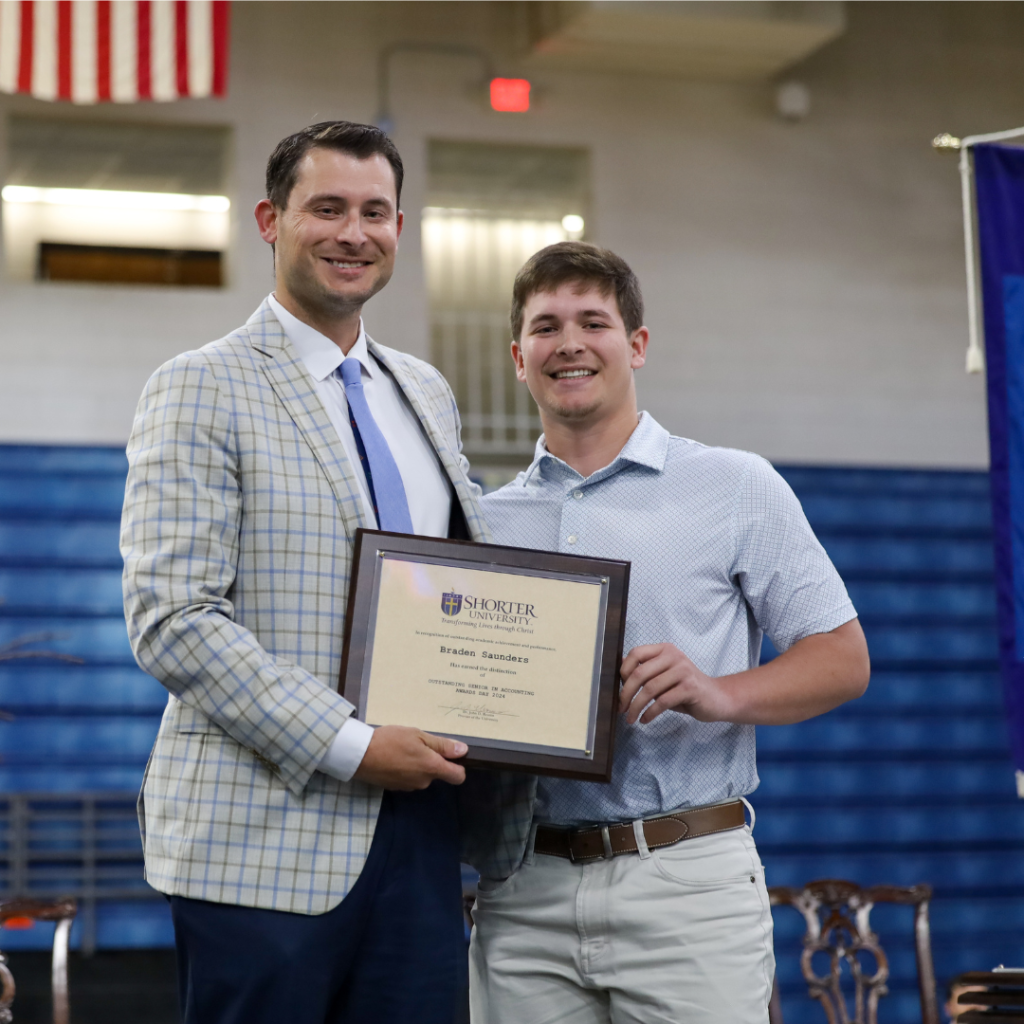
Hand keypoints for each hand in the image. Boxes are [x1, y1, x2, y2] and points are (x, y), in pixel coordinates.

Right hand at [353, 725, 467, 789]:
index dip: (458, 766)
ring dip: (418, 764)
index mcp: (432, 768)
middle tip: (418, 743)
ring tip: (404, 748)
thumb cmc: (391, 740)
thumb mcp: (418, 735)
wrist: (360, 755)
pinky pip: (408, 778)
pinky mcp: (396, 788)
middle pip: (437, 773)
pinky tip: (394, 757)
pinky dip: (405, 769)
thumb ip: (442, 745)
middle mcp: (423, 782)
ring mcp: (409, 787)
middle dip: (432, 760)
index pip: (458, 777)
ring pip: (422, 775)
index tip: (451, 755)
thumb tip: (464, 751)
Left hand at [618, 644, 733, 724]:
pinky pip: (663, 701)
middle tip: (621, 708)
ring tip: (631, 718)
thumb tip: (619, 671)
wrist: (717, 698)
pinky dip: (650, 713)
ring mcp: (683, 671)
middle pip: (640, 673)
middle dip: (626, 693)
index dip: (623, 671)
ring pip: (650, 689)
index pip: (636, 653)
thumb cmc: (685, 688)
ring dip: (636, 707)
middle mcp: (674, 656)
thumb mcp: (663, 676)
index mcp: (665, 650)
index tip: (619, 689)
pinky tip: (645, 719)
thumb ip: (646, 673)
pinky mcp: (690, 688)